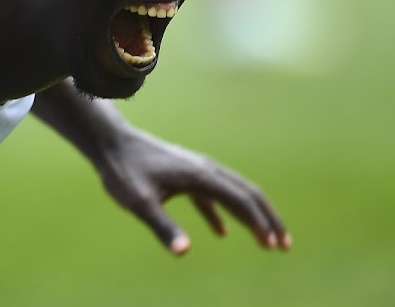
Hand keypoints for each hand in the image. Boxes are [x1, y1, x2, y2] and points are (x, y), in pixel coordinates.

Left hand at [96, 126, 290, 254]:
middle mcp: (204, 168)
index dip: (259, 223)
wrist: (110, 142)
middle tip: (284, 245)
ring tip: (266, 240)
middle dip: (267, 218)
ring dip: (251, 215)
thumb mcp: (140, 202)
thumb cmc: (123, 171)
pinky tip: (222, 232)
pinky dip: (223, 212)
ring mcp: (195, 168)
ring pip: (232, 191)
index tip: (273, 245)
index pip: (239, 199)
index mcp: (199, 175)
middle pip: (246, 192)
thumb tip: (184, 252)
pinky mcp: (184, 173)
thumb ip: (162, 226)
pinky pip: (211, 194)